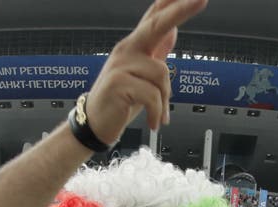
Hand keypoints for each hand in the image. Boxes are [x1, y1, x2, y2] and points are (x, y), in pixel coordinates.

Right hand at [83, 0, 205, 142]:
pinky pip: (152, 95)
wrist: (96, 124)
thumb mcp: (144, 74)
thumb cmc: (121, 99)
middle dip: (181, 10)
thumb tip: (174, 29)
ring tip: (158, 113)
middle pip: (157, 24)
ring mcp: (121, 65)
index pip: (155, 15)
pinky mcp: (118, 83)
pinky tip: (153, 121)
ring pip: (161, 73)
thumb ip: (157, 50)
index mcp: (135, 45)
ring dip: (164, 100)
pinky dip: (156, 112)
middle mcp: (127, 49)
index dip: (171, 1)